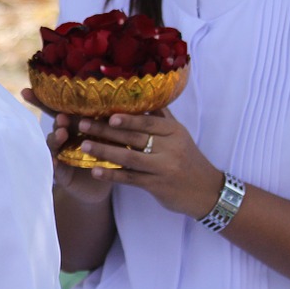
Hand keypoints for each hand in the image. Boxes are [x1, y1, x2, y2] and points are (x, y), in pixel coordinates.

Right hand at [20, 89, 110, 205]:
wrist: (101, 186)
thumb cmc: (106, 157)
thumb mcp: (111, 137)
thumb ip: (108, 121)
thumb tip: (119, 96)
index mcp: (76, 124)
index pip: (59, 109)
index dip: (43, 99)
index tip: (27, 91)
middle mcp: (64, 137)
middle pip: (57, 124)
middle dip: (59, 119)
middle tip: (63, 117)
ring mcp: (60, 154)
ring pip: (53, 143)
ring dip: (56, 138)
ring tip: (61, 134)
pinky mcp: (60, 172)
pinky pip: (55, 166)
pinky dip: (54, 163)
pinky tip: (55, 162)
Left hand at [73, 108, 221, 218]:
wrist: (207, 191)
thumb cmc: (189, 159)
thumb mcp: (180, 136)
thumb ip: (161, 118)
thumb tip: (143, 97)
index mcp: (174, 132)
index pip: (148, 122)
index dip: (128, 119)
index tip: (107, 114)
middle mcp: (170, 148)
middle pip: (133, 137)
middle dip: (105, 131)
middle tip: (82, 124)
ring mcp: (163, 168)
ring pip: (129, 157)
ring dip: (104, 151)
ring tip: (84, 145)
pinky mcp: (157, 186)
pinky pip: (130, 178)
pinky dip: (112, 174)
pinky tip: (95, 171)